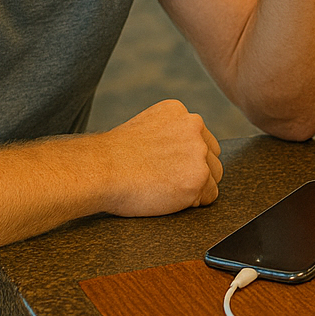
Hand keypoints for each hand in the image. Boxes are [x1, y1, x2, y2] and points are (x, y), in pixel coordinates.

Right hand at [99, 100, 222, 216]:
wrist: (101, 170)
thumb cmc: (113, 157)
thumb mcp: (144, 128)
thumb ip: (168, 134)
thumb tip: (181, 152)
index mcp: (180, 112)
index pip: (199, 138)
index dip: (184, 157)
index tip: (165, 166)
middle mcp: (194, 126)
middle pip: (211, 155)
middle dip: (195, 170)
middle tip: (166, 180)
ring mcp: (198, 151)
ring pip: (213, 176)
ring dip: (196, 187)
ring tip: (166, 189)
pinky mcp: (199, 177)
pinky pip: (209, 197)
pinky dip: (193, 203)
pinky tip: (169, 198)